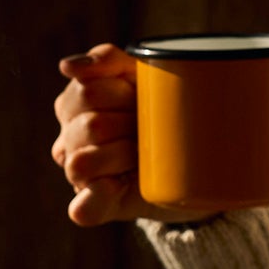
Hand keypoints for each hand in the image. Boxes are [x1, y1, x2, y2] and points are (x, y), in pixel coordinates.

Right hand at [50, 43, 213, 226]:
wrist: (201, 157)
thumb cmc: (164, 108)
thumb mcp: (145, 75)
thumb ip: (108, 60)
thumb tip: (67, 66)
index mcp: (74, 105)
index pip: (88, 91)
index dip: (124, 93)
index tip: (144, 96)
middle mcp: (69, 141)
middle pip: (91, 125)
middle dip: (130, 122)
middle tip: (149, 126)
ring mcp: (79, 177)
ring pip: (82, 163)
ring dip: (122, 155)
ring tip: (144, 153)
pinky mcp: (96, 207)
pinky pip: (82, 208)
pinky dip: (98, 197)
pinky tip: (117, 185)